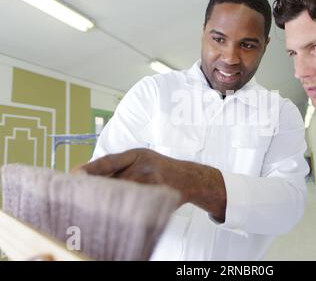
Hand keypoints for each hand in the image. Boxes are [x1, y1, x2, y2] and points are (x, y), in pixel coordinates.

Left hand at [72, 148, 226, 220]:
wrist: (190, 178)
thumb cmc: (161, 169)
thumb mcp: (142, 158)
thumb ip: (121, 166)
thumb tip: (90, 177)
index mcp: (138, 154)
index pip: (109, 160)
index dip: (91, 168)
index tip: (73, 174)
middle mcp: (144, 165)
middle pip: (113, 179)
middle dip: (96, 187)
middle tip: (77, 195)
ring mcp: (152, 180)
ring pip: (124, 192)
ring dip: (108, 200)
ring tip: (92, 207)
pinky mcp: (158, 194)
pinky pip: (137, 201)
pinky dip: (124, 208)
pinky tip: (114, 213)